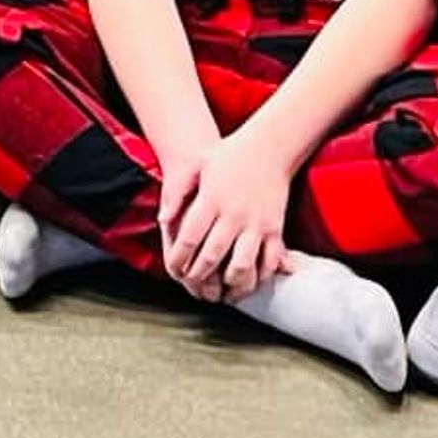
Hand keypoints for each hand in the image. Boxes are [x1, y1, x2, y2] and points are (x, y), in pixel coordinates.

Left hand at [160, 124, 296, 301]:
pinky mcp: (275, 229)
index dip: (178, 259)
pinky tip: (249, 282)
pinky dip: (260, 277)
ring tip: (222, 292)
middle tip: (192, 286)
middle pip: (211, 255)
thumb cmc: (231, 155)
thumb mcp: (198, 165)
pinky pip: (269, 262)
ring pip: (241, 265)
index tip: (174, 271)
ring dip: (230, 284)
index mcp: (211, 199)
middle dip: (198, 277)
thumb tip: (162, 220)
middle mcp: (233, 214)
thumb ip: (176, 192)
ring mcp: (256, 223)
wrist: (270, 145)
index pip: (189, 237)